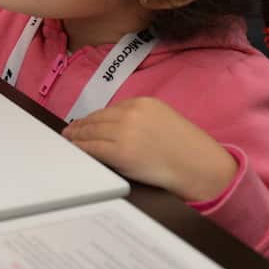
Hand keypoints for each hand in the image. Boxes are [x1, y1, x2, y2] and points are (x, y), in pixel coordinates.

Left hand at [62, 97, 237, 201]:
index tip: (85, 122)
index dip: (94, 118)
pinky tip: (75, 150)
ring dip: (77, 136)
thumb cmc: (187, 149)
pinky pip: (92, 148)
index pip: (109, 110)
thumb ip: (140, 118)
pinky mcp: (119, 152)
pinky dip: (80, 148)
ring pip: (91, 132)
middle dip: (81, 126)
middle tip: (69, 131)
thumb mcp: (163, 119)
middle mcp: (131, 114)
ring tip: (69, 139)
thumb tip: (116, 126)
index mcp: (143, 103)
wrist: (198, 166)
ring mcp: (124, 132)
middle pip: (97, 119)